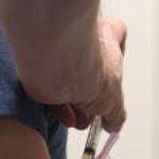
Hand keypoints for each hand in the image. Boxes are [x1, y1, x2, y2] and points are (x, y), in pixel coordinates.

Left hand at [50, 16, 126, 131]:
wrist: (54, 59)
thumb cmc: (89, 65)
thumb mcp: (113, 99)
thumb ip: (115, 112)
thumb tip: (115, 121)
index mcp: (107, 36)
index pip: (116, 42)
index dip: (116, 66)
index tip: (114, 89)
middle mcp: (83, 41)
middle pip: (90, 73)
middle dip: (92, 101)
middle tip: (95, 115)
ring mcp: (61, 54)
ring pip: (69, 84)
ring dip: (76, 108)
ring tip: (81, 121)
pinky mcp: (41, 67)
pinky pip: (51, 89)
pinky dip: (58, 107)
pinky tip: (67, 117)